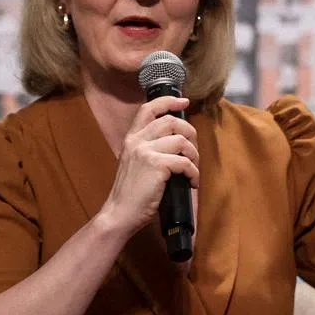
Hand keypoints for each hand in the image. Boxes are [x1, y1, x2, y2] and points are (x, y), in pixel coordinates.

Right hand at [99, 95, 198, 240]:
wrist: (119, 213)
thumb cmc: (130, 193)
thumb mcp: (133, 163)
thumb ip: (148, 148)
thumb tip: (175, 141)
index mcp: (131, 138)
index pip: (149, 109)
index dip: (168, 101)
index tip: (184, 101)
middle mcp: (137, 140)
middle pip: (171, 121)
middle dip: (190, 132)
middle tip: (194, 151)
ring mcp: (146, 152)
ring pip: (182, 141)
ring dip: (194, 156)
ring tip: (193, 170)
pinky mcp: (156, 166)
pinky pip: (185, 162)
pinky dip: (193, 173)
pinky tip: (192, 182)